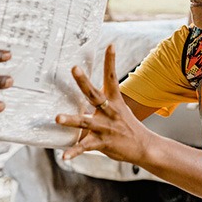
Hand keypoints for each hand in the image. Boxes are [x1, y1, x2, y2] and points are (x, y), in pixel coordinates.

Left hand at [56, 44, 155, 161]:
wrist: (144, 147)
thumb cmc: (127, 126)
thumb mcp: (118, 109)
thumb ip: (101, 100)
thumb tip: (86, 88)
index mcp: (114, 101)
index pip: (112, 77)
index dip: (111, 61)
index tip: (110, 44)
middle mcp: (109, 112)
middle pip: (94, 94)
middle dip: (84, 82)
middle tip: (74, 68)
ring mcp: (105, 128)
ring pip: (85, 122)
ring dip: (71, 120)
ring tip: (57, 118)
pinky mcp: (102, 143)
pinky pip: (85, 147)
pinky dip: (74, 152)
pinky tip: (64, 157)